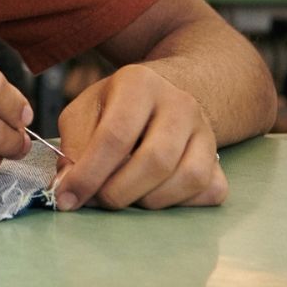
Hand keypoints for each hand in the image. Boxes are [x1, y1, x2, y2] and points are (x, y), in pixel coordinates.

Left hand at [54, 64, 226, 210]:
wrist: (163, 95)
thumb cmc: (115, 106)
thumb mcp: (86, 111)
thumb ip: (74, 145)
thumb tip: (68, 185)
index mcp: (138, 83)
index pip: (115, 135)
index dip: (89, 173)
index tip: (66, 199)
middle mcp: (179, 103)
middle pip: (154, 161)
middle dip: (118, 192)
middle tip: (97, 200)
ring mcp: (205, 131)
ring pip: (185, 180)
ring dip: (147, 200)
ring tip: (124, 193)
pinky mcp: (220, 159)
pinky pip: (207, 192)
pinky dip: (178, 204)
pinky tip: (154, 191)